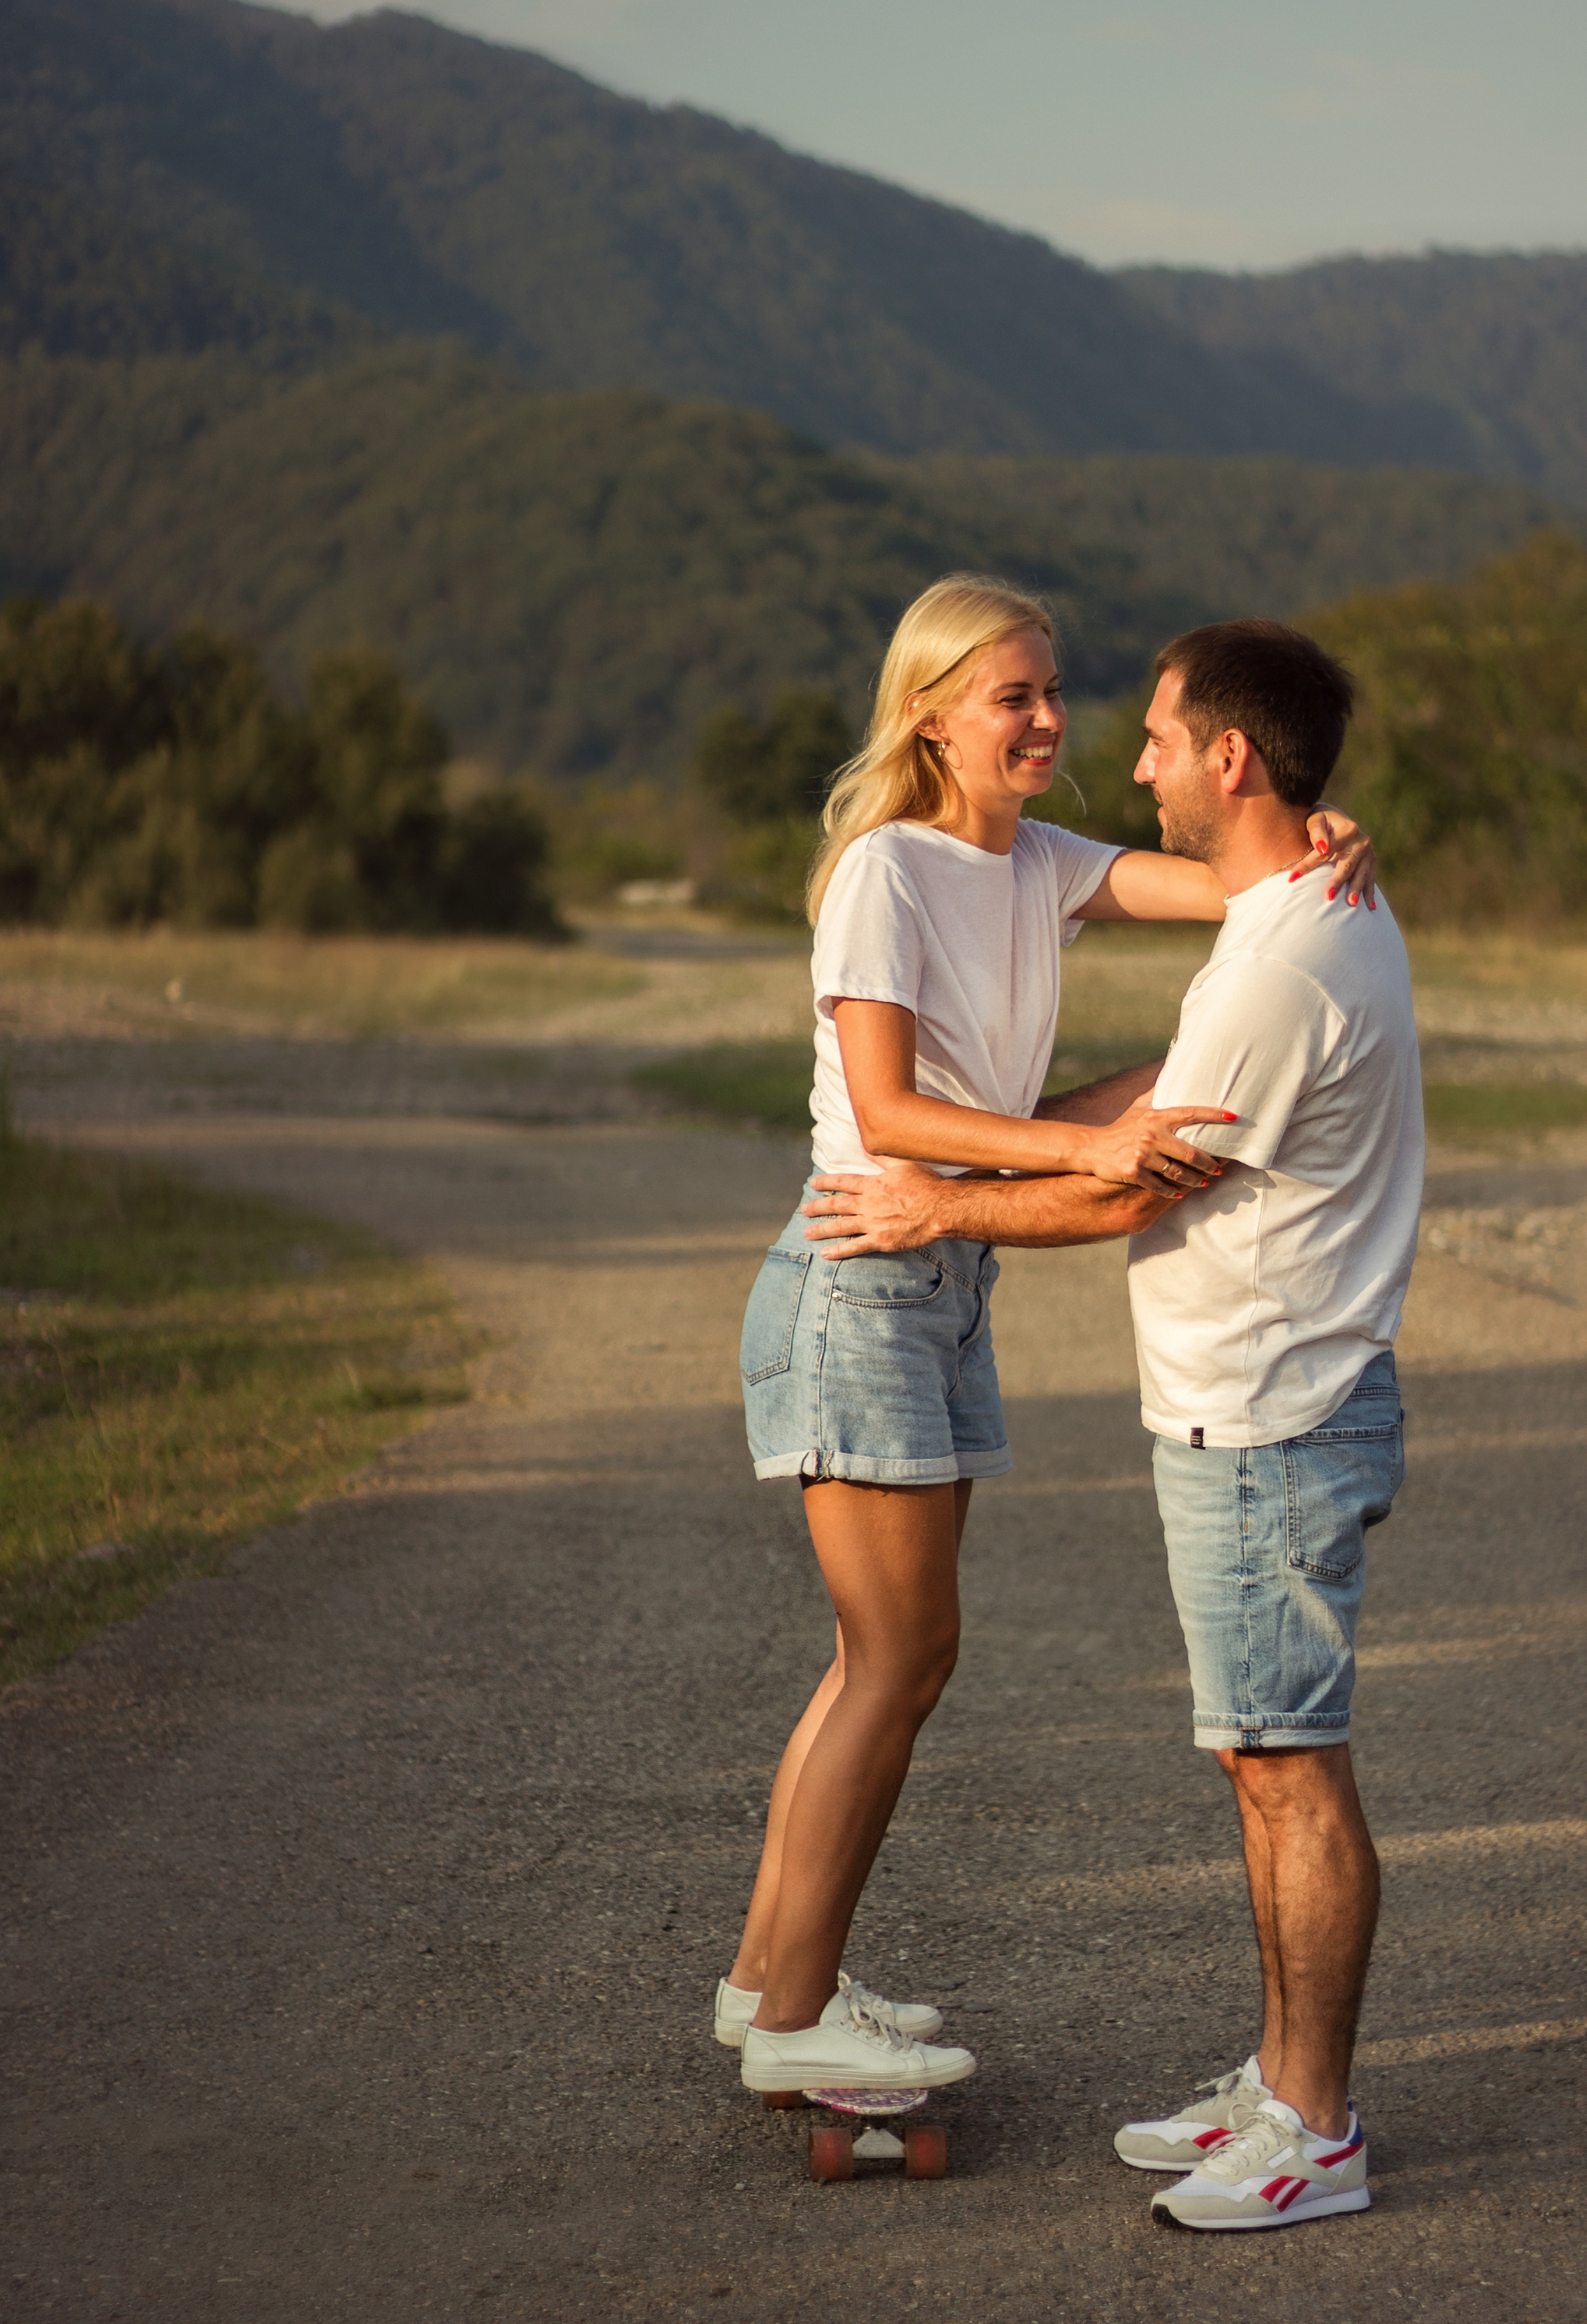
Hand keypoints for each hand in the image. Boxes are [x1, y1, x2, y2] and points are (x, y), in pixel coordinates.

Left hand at [803, 1162, 945, 1255]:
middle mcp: (868, 1204)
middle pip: (836, 1205)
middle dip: (818, 1207)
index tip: (813, 1183)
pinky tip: (825, 1253)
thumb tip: (866, 1146)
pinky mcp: (881, 1241)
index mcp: (872, 1185)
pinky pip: (855, 1247)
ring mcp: (872, 1224)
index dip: (826, 1182)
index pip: (843, 1182)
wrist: (939, 1210)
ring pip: (841, 1226)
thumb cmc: (925, 1185)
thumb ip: (882, 1158)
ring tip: (807, 1233)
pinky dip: (839, 1251)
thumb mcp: (903, 1165)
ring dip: (822, 1229)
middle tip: (803, 1210)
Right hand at [1076, 1095, 1232, 1195]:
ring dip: (1196, 1180)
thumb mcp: (1138, 1107)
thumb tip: (1173, 1069)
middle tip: (1220, 1169)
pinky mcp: (1133, 1172)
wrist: (1092, 1147)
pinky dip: (1172, 1192)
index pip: (1191, 1114)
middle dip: (1210, 1163)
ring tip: (1205, 1182)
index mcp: (1156, 1117)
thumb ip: (1158, 1093)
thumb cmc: (1122, 1127)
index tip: (1234, 1118)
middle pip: (1191, 1152)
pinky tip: (1180, 1193)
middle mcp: (1151, 1135)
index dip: (1214, 1115)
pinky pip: (1160, 1186)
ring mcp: (1142, 1155)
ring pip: (1178, 1172)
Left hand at [1296, 808, 1376, 908]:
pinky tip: (1370, 907)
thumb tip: (1322, 847)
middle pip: (1346, 865)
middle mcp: (1361, 841)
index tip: (1291, 878)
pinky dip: (1369, 892)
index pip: (1324, 852)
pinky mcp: (1371, 861)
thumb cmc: (1320, 819)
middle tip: (1328, 897)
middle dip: (1338, 881)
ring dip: (1356, 890)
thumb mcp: (1316, 820)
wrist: (1336, 818)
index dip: (1307, 865)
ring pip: (1361, 874)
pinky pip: (1370, 878)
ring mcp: (1369, 852)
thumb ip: (1317, 832)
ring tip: (1351, 905)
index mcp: (1347, 830)